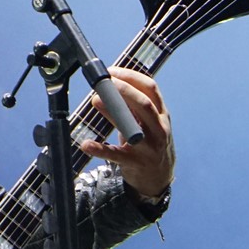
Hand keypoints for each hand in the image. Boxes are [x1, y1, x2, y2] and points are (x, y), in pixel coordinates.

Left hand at [78, 66, 174, 197]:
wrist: (159, 177)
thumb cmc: (150, 142)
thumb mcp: (149, 122)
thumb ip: (135, 105)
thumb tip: (111, 84)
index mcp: (162, 114)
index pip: (151, 89)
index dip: (132, 77)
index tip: (112, 71)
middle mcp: (159, 129)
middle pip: (145, 104)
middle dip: (124, 90)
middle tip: (104, 82)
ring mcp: (149, 147)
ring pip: (132, 127)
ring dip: (113, 112)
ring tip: (95, 100)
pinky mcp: (135, 163)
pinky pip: (116, 155)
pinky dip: (101, 149)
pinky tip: (86, 144)